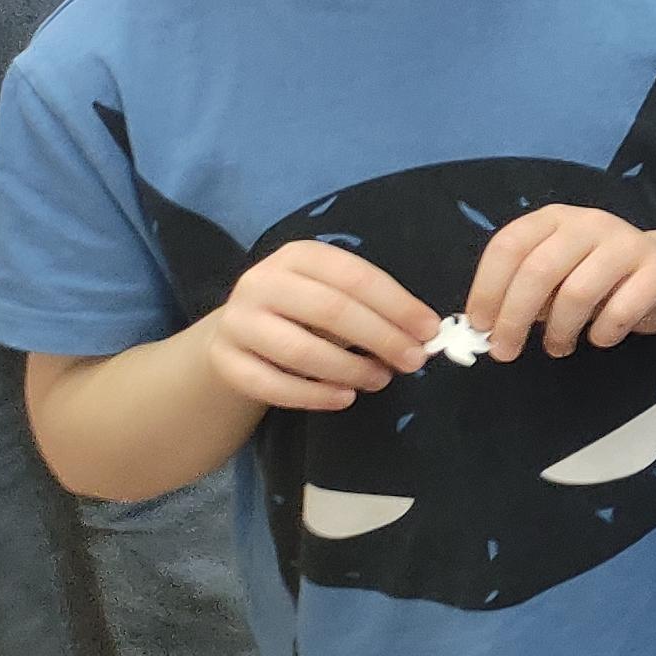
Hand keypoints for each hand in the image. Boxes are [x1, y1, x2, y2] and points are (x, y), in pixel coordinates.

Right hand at [184, 240, 439, 410]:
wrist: (241, 335)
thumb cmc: (305, 312)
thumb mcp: (336, 295)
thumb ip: (373, 307)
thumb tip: (424, 334)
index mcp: (298, 256)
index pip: (356, 276)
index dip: (398, 305)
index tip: (430, 331)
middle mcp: (262, 282)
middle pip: (331, 310)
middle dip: (381, 338)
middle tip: (414, 361)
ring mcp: (238, 321)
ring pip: (300, 350)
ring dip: (350, 369)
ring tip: (380, 380)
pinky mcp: (225, 360)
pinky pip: (272, 385)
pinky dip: (314, 396)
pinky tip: (344, 398)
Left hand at [464, 205, 655, 360]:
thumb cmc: (597, 277)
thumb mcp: (555, 274)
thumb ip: (523, 290)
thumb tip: (489, 324)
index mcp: (553, 219)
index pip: (509, 246)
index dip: (487, 288)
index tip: (480, 325)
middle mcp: (589, 223)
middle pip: (539, 270)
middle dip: (515, 318)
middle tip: (505, 351)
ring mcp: (627, 242)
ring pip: (577, 293)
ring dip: (559, 331)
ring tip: (557, 347)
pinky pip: (620, 311)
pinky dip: (602, 334)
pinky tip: (599, 337)